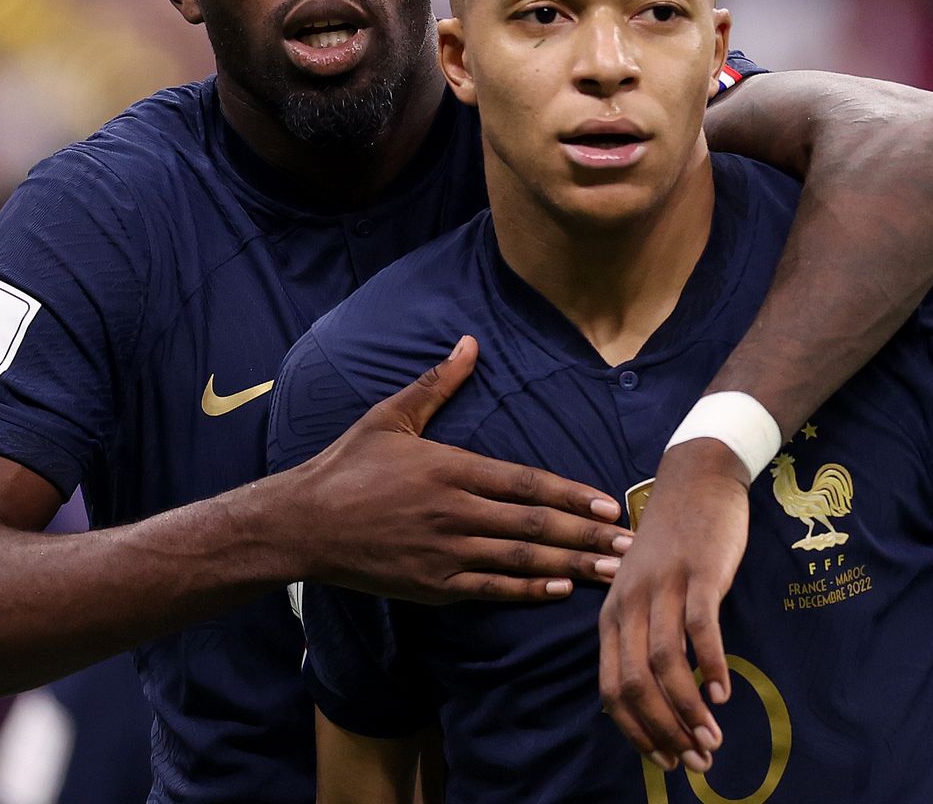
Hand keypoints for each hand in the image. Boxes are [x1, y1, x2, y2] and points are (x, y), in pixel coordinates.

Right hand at [290, 336, 628, 602]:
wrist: (300, 524)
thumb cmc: (345, 466)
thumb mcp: (390, 416)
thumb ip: (436, 383)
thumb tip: (469, 342)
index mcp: (448, 468)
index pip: (525, 483)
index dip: (571, 495)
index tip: (609, 502)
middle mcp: (453, 512)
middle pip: (534, 525)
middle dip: (588, 536)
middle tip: (632, 545)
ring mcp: (443, 553)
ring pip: (519, 560)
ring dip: (570, 566)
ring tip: (612, 571)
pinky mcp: (432, 585)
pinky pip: (489, 589)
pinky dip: (527, 590)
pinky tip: (559, 590)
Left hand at [597, 437, 750, 772]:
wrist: (697, 477)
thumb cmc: (674, 541)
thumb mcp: (643, 590)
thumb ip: (644, 636)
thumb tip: (658, 696)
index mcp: (612, 614)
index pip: (611, 689)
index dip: (637, 731)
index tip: (666, 759)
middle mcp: (630, 604)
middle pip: (635, 684)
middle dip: (664, 731)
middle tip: (697, 761)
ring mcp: (664, 587)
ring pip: (665, 664)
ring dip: (688, 710)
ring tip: (713, 738)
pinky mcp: (699, 573)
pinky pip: (700, 629)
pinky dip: (711, 666)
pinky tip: (723, 692)